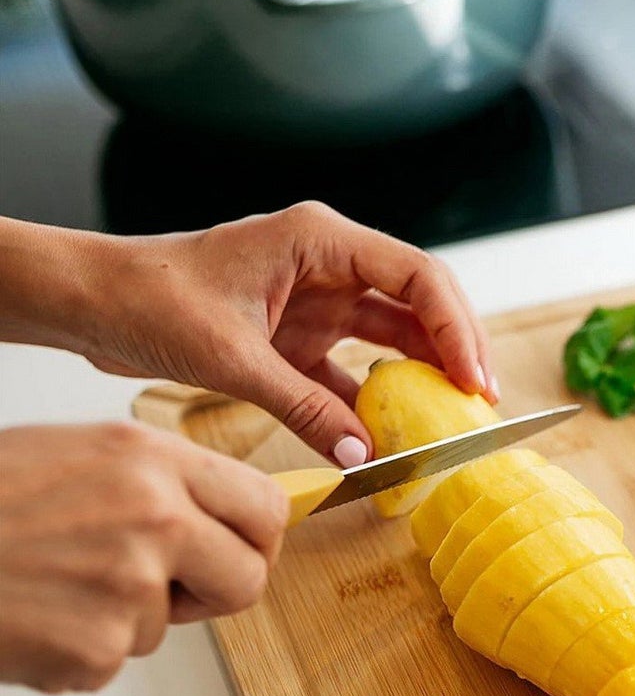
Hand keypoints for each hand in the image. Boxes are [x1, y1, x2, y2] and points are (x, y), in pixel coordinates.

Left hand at [0, 205, 497, 466]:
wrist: (93, 305)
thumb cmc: (148, 301)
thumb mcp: (232, 360)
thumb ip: (305, 409)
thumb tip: (365, 455)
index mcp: (319, 240)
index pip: (416, 276)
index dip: (457, 327)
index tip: (473, 379)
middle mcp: (328, 265)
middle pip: (419, 304)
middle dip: (455, 352)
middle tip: (481, 403)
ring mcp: (317, 302)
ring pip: (395, 338)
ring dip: (422, 379)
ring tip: (450, 421)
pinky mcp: (300, 338)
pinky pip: (354, 372)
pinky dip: (373, 405)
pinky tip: (390, 438)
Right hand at [0, 422, 287, 691]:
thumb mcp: (78, 457)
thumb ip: (157, 485)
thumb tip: (224, 519)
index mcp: (149, 459)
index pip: (265, 507)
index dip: (259, 538)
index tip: (245, 550)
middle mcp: (153, 516)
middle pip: (249, 578)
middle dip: (216, 592)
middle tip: (172, 588)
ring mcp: (130, 586)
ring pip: (169, 624)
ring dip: (123, 618)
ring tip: (52, 582)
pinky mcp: (98, 647)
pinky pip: (113, 661)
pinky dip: (74, 651)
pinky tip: (30, 614)